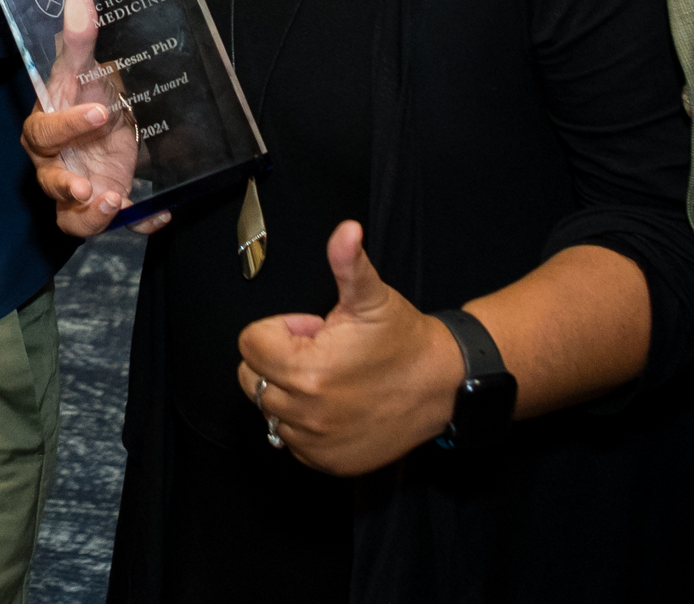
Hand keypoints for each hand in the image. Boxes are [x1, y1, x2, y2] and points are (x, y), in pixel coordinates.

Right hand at [19, 0, 165, 237]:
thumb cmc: (82, 93)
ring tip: (115, 203)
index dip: (68, 126)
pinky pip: (118, 223)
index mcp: (44, 129)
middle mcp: (55, 164)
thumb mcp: (83, 68)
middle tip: (89, 187)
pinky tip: (160, 213)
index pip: (46, 132)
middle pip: (49, 184)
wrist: (102, 115)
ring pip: (71, 216)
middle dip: (67, 188)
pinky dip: (138, 221)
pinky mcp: (106, 199)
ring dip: (91, 216)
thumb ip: (78, 40)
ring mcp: (80, 187)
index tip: (99, 112)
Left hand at [236, 221, 462, 476]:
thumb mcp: (373, 297)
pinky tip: (335, 404)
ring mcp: (316, 442)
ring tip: (330, 377)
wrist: (442, 386)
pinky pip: (290, 439)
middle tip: (322, 352)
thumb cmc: (405, 341)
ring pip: (269, 409)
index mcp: (308, 370)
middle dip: (279, 359)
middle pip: (251, 377)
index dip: (281, 330)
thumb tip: (346, 230)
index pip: (250, 344)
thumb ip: (348, 262)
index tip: (313, 331)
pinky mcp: (327, 461)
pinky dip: (304, 422)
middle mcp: (306, 412)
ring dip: (289, 391)